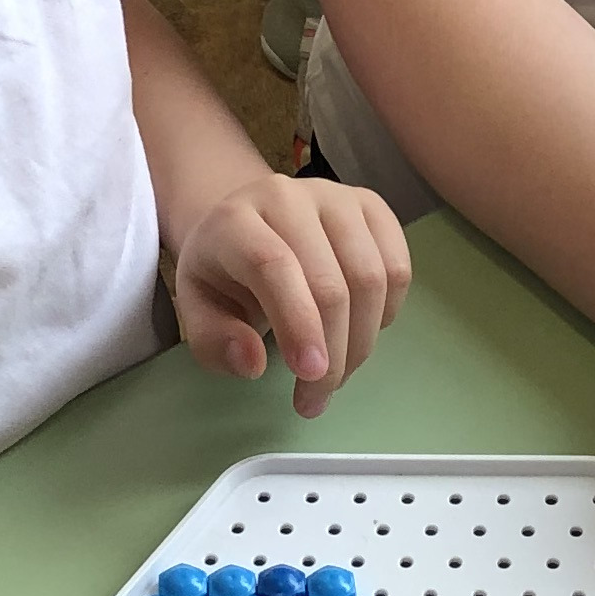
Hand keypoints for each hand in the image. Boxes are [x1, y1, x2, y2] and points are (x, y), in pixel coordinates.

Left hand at [173, 171, 410, 418]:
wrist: (249, 228)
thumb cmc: (223, 276)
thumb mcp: (197, 312)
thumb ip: (214, 342)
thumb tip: (253, 363)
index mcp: (234, 220)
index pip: (273, 266)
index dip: (297, 323)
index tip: (309, 375)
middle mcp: (289, 197)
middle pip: (330, 282)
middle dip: (333, 353)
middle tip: (316, 398)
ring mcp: (336, 198)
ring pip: (371, 278)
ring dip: (361, 342)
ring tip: (336, 374)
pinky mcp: (371, 207)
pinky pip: (398, 269)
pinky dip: (385, 314)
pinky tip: (357, 332)